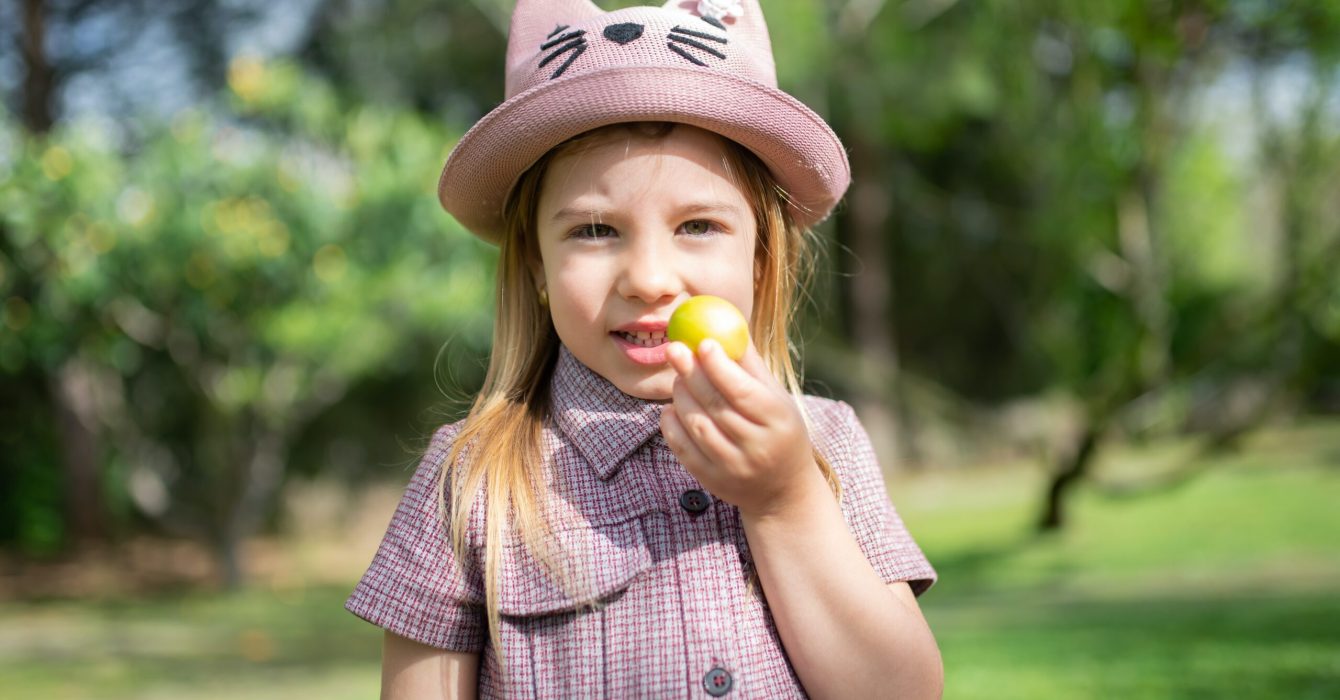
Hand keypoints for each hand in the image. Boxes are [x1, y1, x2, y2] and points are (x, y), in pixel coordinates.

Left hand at [660, 338, 825, 519]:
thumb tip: (726, 326)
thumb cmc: (779, 430)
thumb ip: (751, 365)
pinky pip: (683, 449)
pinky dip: (672, 425)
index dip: (719, 366)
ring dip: (681, 397)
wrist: (783, 490)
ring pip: (697, 425)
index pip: (742, 390)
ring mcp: (733, 467)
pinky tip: (673, 408)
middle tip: (674, 349)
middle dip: (691, 374)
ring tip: (679, 379)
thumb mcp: (777, 397)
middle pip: (715, 405)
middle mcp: (757, 446)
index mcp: (777, 420)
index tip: (701, 342)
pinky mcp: (713, 481)